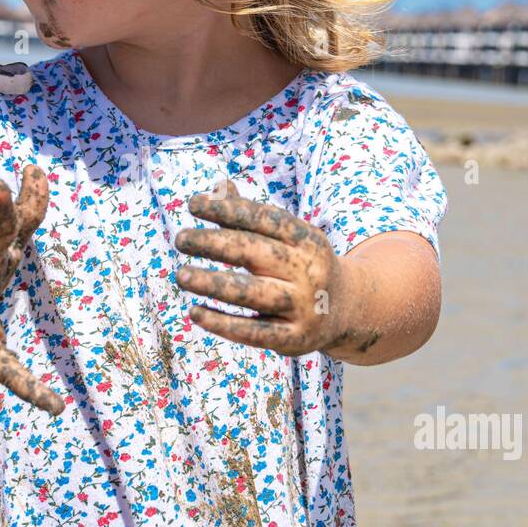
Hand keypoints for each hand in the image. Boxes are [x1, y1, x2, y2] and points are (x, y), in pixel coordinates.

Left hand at [173, 179, 349, 356]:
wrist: (346, 309)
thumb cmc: (301, 265)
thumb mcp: (288, 238)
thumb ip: (251, 216)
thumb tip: (218, 188)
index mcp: (306, 240)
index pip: (264, 218)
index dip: (228, 209)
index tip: (194, 204)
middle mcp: (308, 271)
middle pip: (254, 252)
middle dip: (214, 243)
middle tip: (181, 239)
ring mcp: (303, 306)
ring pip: (252, 292)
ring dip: (213, 283)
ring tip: (182, 275)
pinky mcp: (294, 339)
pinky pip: (254, 331)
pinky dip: (222, 323)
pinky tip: (195, 312)